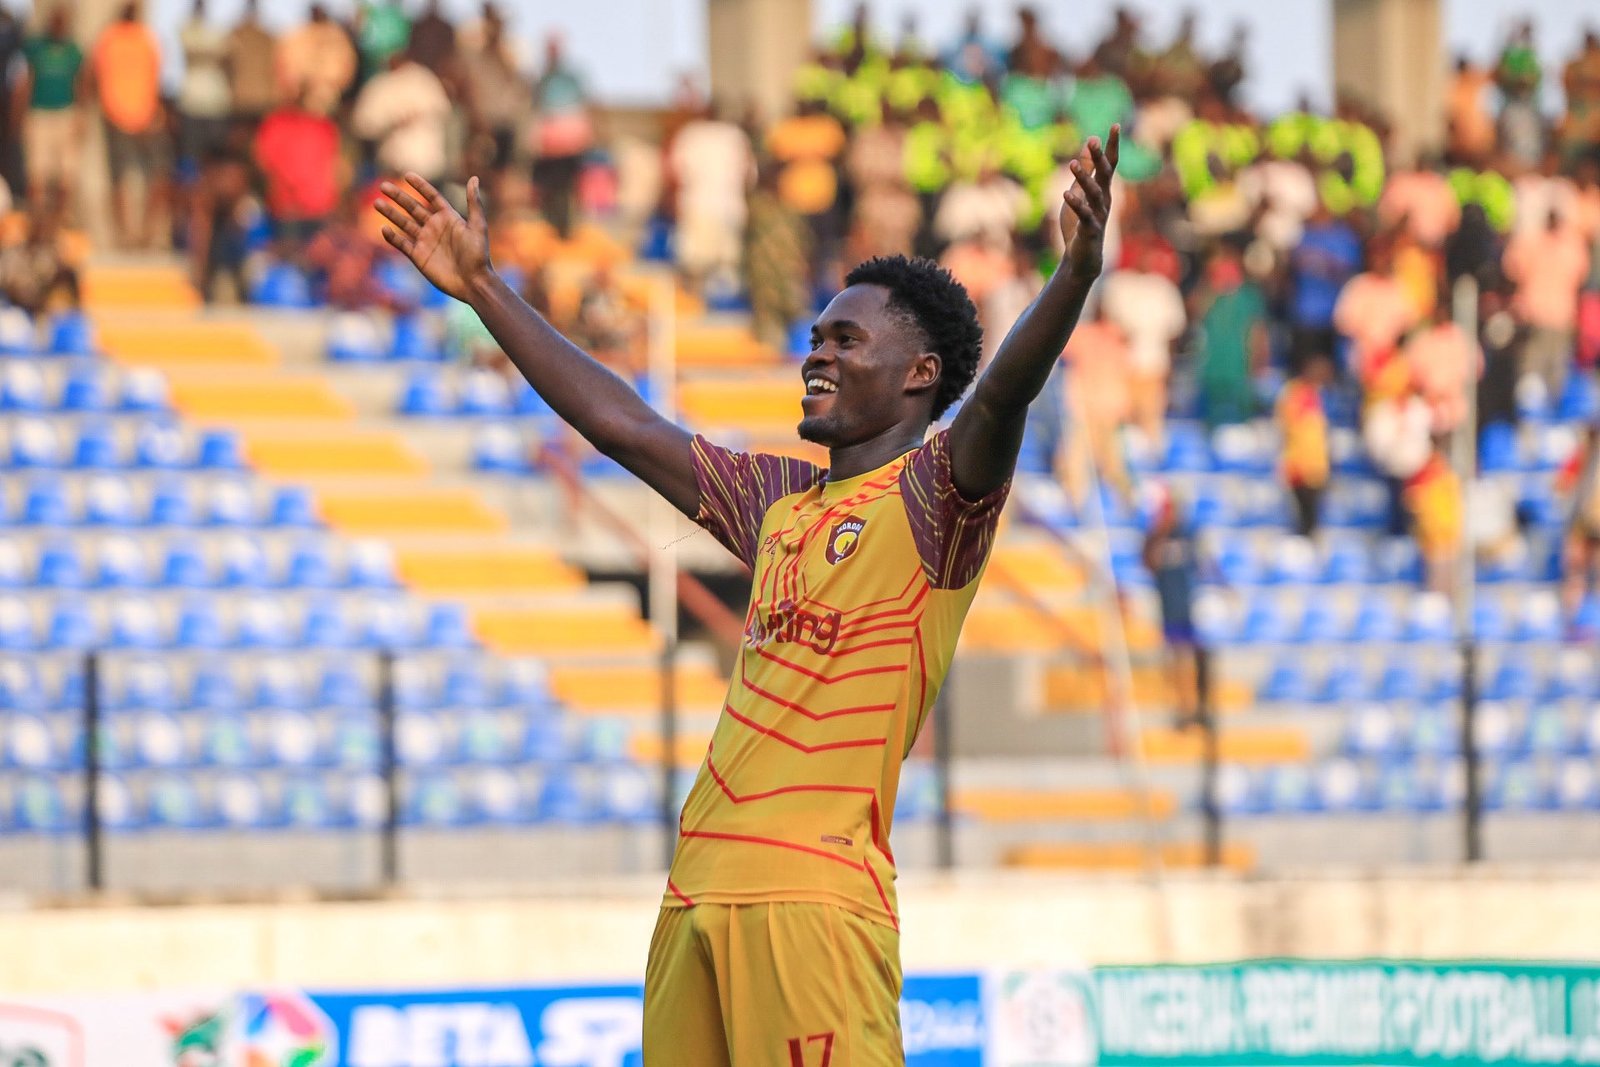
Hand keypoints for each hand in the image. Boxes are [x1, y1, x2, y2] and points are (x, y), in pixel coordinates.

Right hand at [376, 173, 490, 302]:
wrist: (473, 282)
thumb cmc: (478, 255)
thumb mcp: (478, 227)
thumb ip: (474, 203)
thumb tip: (474, 178)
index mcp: (448, 218)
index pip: (431, 197)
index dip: (420, 186)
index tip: (407, 175)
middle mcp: (435, 227)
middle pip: (412, 208)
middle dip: (398, 197)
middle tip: (383, 186)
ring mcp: (425, 241)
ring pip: (404, 224)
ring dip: (390, 213)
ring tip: (377, 203)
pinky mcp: (419, 257)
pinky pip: (402, 244)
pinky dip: (393, 237)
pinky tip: (384, 229)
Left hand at [1060, 124, 1119, 277]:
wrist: (1082, 259)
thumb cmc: (1080, 225)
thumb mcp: (1080, 194)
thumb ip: (1085, 172)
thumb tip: (1088, 144)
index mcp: (1103, 190)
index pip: (1110, 164)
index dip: (1113, 145)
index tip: (1115, 125)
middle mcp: (1104, 200)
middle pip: (1105, 175)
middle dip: (1099, 158)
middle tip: (1093, 141)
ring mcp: (1098, 215)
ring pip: (1093, 194)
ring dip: (1083, 178)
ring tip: (1071, 164)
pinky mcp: (1090, 230)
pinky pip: (1084, 215)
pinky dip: (1075, 204)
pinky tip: (1065, 194)